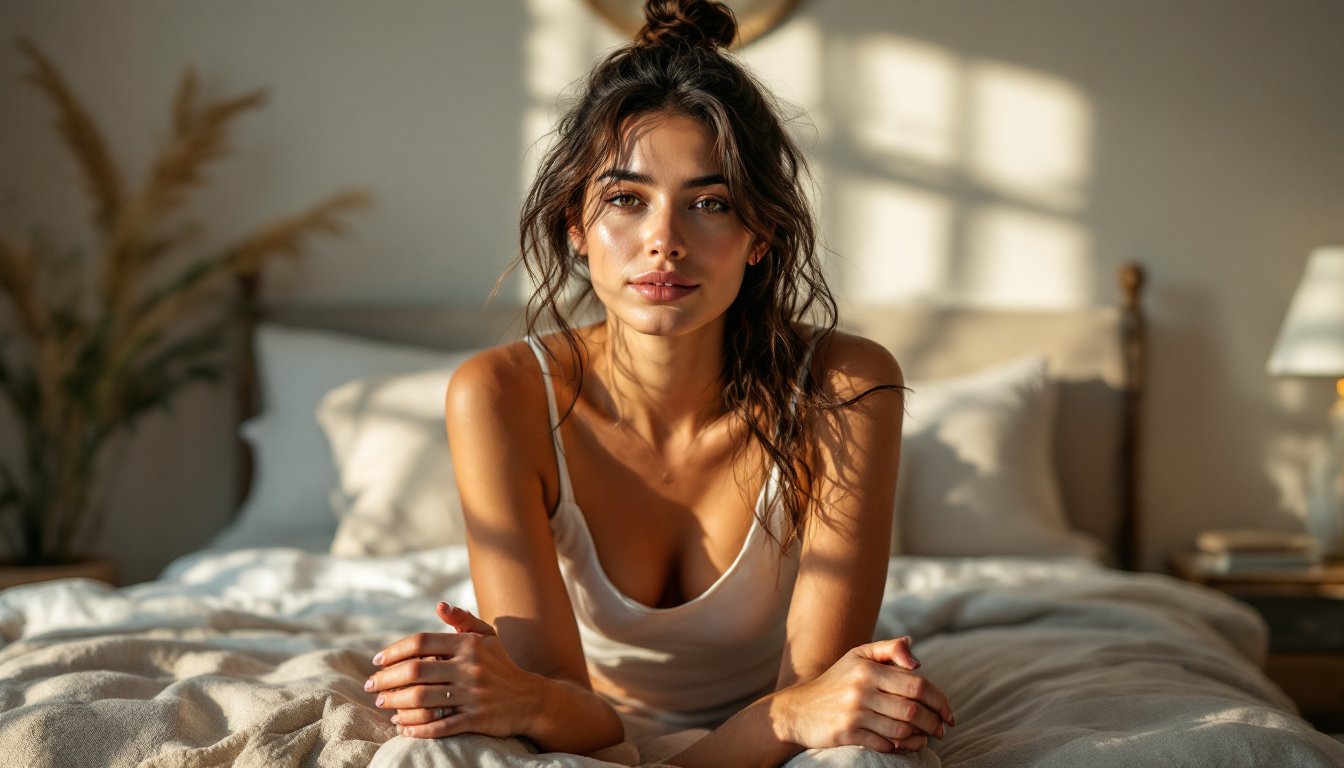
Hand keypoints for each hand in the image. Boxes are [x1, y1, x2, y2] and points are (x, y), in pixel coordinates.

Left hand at [366, 602, 542, 738]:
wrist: (532, 699)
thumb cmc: (502, 665)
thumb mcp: (487, 637)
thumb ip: (463, 620)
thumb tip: (439, 606)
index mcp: (469, 645)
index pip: (421, 643)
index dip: (394, 651)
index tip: (376, 661)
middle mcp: (470, 668)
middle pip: (415, 671)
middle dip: (386, 679)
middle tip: (371, 686)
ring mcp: (473, 694)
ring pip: (422, 700)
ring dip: (395, 703)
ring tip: (382, 704)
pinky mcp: (477, 719)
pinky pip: (439, 726)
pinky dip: (416, 728)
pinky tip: (402, 728)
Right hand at [772, 636, 954, 753]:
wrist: (798, 709)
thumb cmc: (835, 681)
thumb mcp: (857, 657)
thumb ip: (889, 650)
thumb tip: (917, 659)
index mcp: (868, 668)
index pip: (916, 684)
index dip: (940, 699)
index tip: (948, 712)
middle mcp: (861, 689)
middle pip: (912, 708)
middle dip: (934, 721)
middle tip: (942, 729)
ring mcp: (854, 713)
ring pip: (901, 729)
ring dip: (920, 736)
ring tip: (927, 737)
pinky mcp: (847, 734)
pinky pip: (885, 745)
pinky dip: (901, 747)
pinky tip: (907, 744)